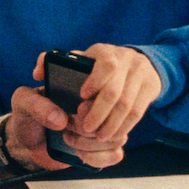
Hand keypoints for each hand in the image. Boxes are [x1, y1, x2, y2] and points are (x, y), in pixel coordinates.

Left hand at [4, 86, 124, 170]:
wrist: (30, 139)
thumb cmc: (29, 114)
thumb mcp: (23, 102)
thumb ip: (36, 104)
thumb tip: (60, 119)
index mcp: (84, 78)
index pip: (109, 70)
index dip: (98, 89)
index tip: (80, 104)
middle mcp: (101, 99)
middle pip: (118, 108)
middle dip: (90, 123)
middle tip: (68, 125)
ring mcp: (108, 123)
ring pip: (119, 134)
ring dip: (91, 142)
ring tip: (69, 138)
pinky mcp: (107, 145)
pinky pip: (116, 154)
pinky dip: (96, 157)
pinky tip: (79, 153)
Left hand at [33, 44, 161, 142]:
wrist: (135, 65)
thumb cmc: (94, 68)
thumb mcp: (76, 61)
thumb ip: (53, 64)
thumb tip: (38, 72)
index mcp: (103, 52)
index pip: (105, 64)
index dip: (94, 82)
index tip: (81, 98)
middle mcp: (125, 60)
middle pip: (115, 91)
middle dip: (99, 113)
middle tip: (86, 128)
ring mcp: (140, 74)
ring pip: (128, 106)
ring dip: (111, 125)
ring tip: (98, 136)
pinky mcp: (150, 88)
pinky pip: (138, 113)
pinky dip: (124, 127)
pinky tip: (112, 135)